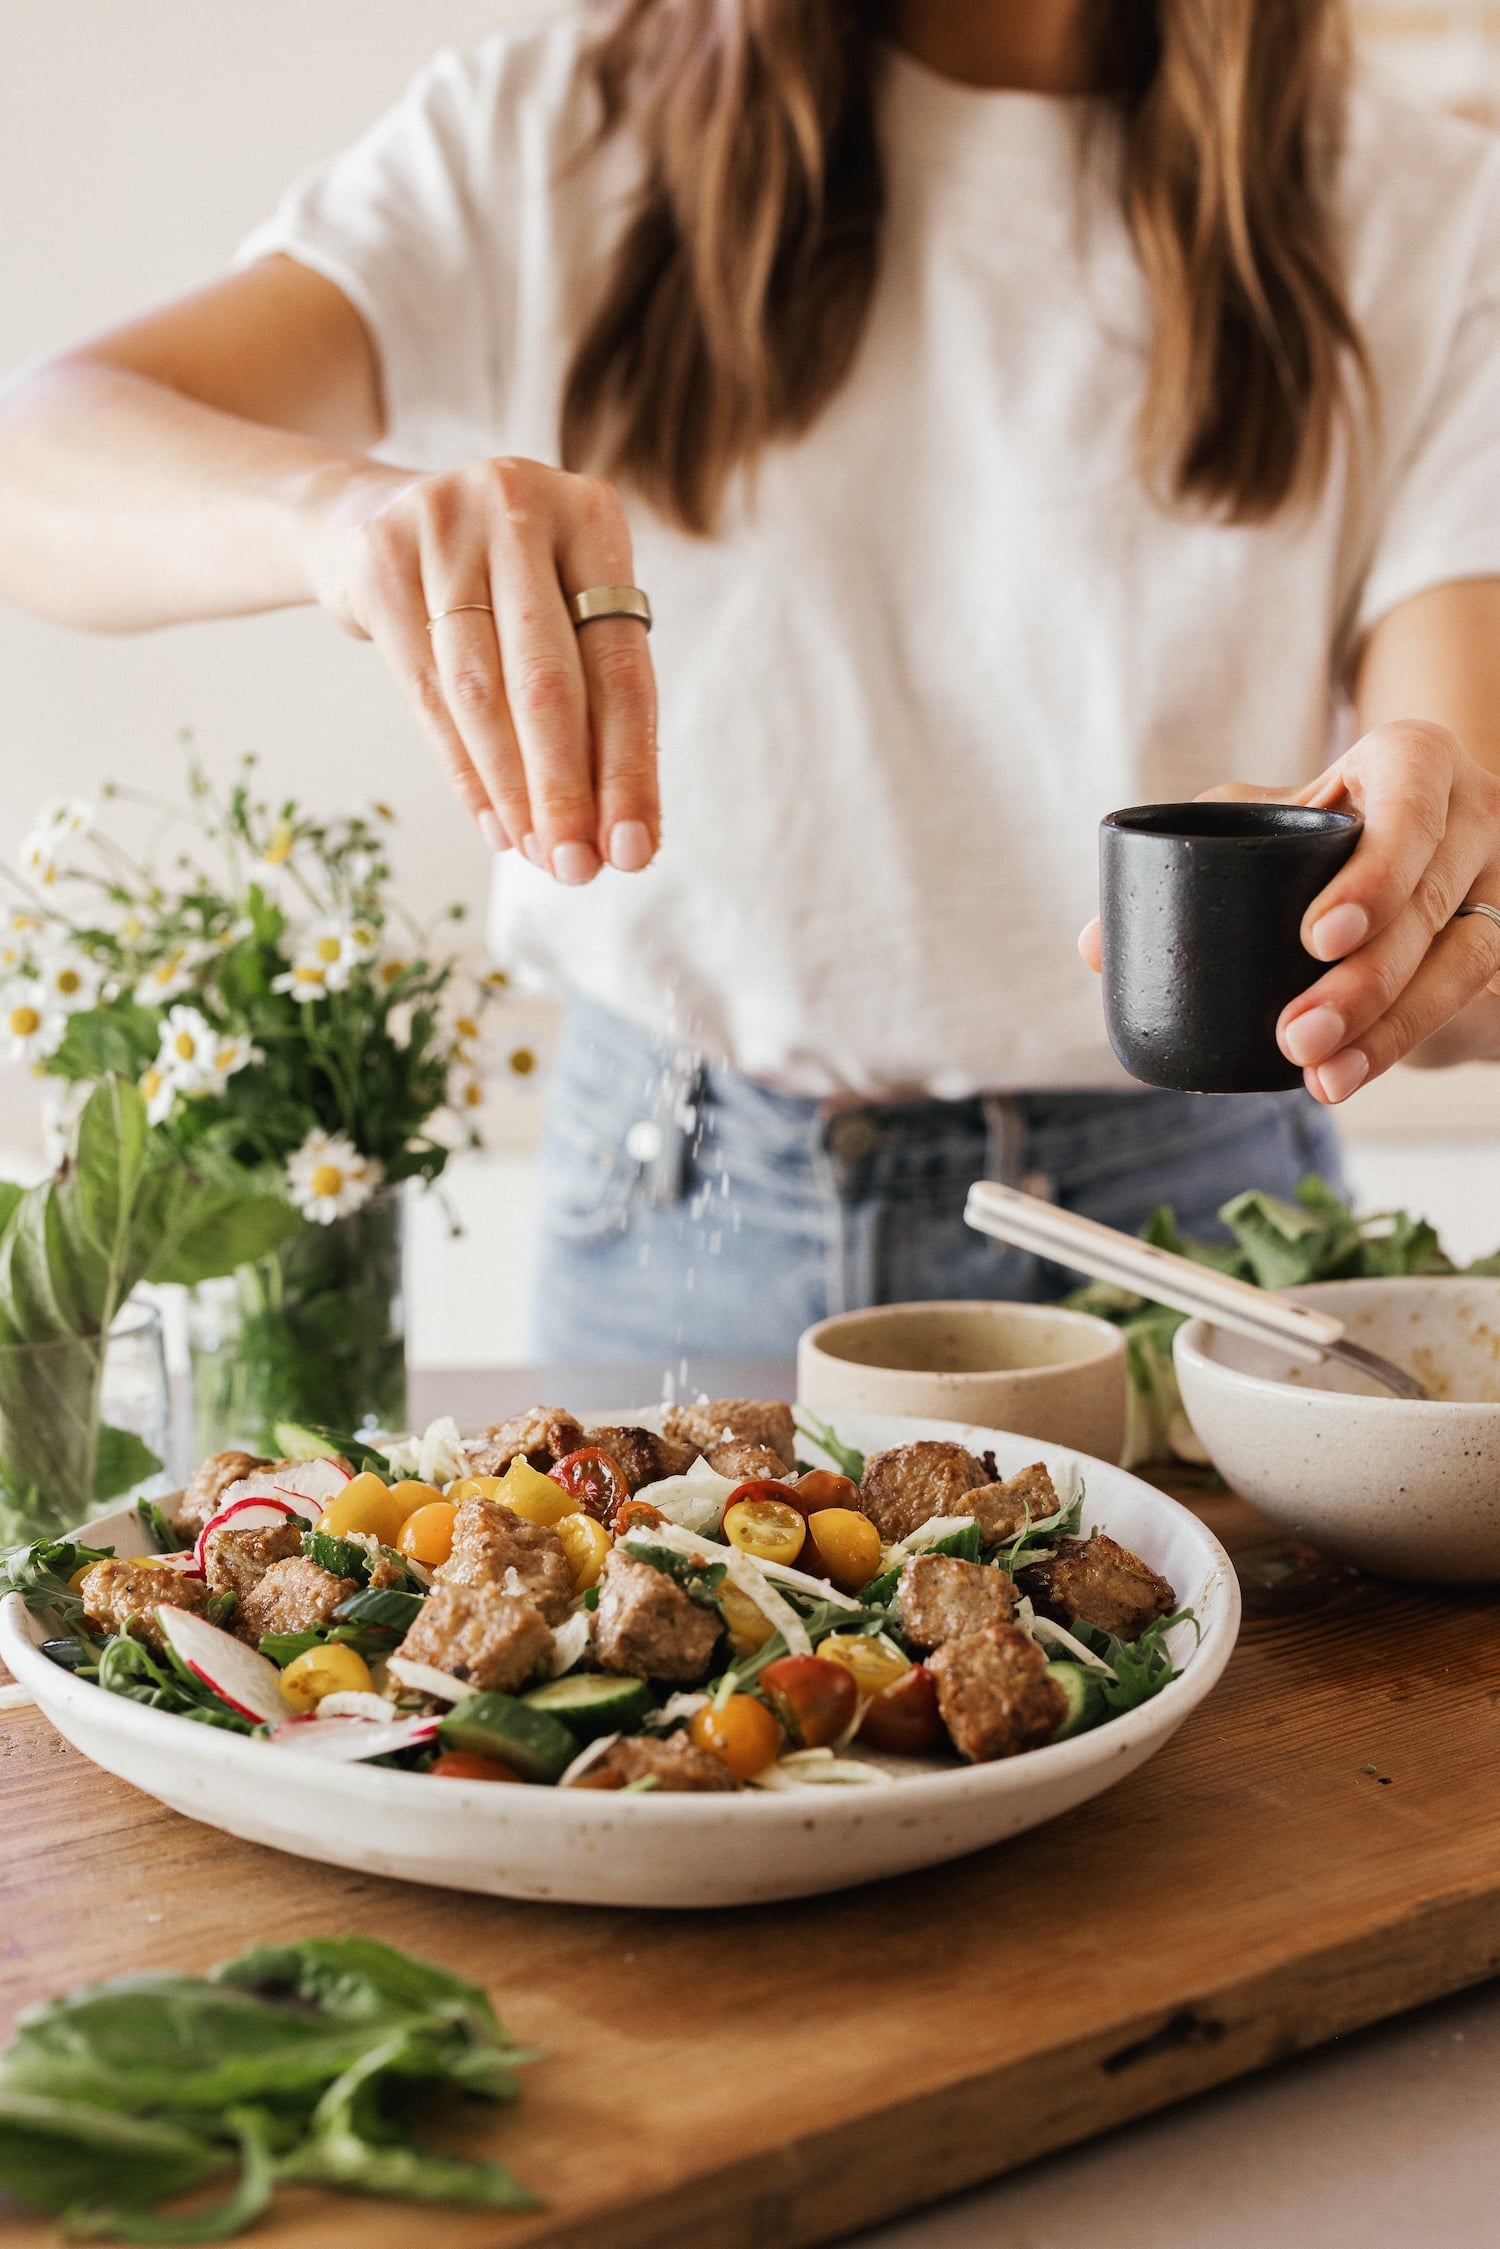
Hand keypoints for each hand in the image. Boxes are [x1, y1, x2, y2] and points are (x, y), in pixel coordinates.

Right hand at [300, 454, 657, 883]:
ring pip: (482, 691)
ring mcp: (444, 526)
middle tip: (577, 869)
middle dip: (567, 789)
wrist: (371, 521)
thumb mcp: (559, 610)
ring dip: (512, 789)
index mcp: (592, 516)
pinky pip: (427, 691)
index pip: (622, 666)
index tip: (634, 849)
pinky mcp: (381, 561)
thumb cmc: (499, 586)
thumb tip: (622, 833)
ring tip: (534, 853)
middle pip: (550, 680)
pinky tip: (491, 822)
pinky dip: (464, 768)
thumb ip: (594, 699)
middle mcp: (520, 505)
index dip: (630, 767)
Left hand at [1077, 722, 1499, 1100]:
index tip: (1315, 939)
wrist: (1413, 846)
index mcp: (1415, 759)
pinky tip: (1352, 1075)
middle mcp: (1475, 814)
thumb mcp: (1261, 822)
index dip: (1374, 876)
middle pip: (1431, 905)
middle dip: (1366, 982)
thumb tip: (1093, 945)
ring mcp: (1499, 882)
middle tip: (1296, 1036)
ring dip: (1389, 1029)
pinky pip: (1465, 1000)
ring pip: (1463, 963)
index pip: (1410, 806)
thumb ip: (1185, 863)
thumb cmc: (1321, 825)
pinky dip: (1403, 1042)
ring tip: (1321, 1079)